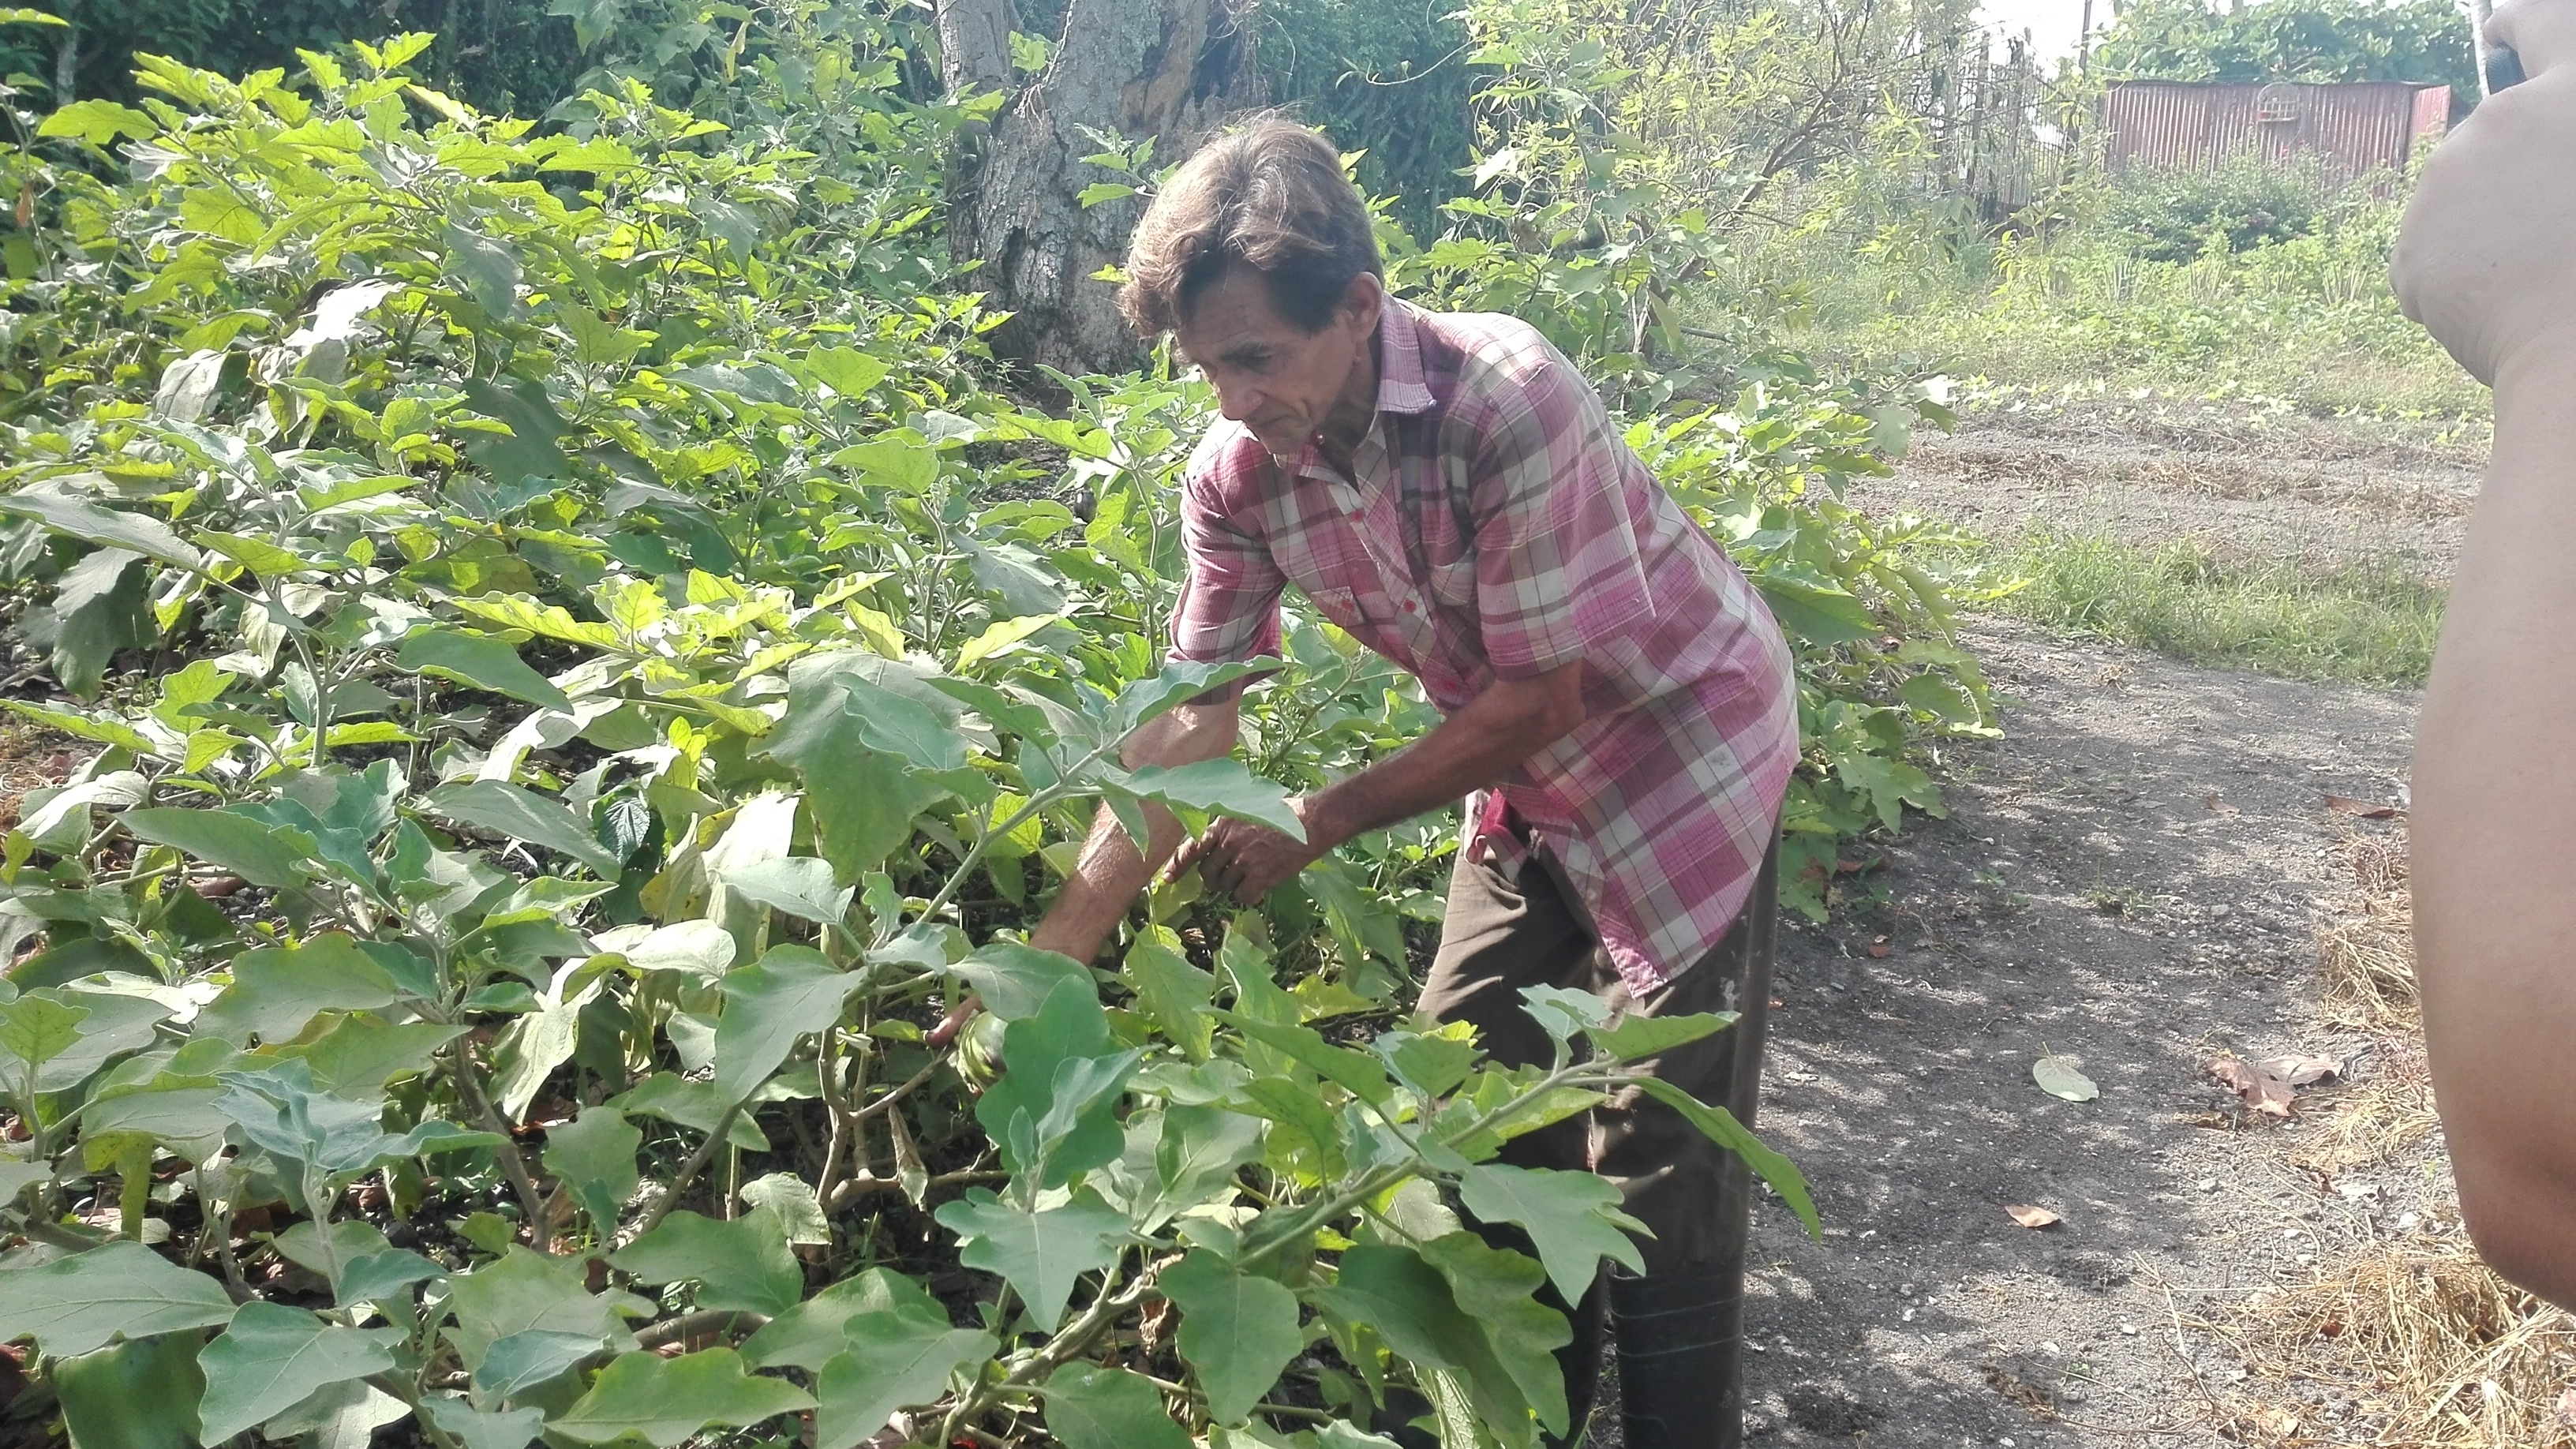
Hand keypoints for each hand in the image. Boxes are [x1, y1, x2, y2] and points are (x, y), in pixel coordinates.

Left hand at [1167, 800, 1328, 903]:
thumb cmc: (1284, 814)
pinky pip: (1243, 896)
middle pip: (1207, 873)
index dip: (1177, 865)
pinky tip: (1263, 885)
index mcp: (1222, 824)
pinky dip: (1251, 895)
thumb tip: (1213, 848)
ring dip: (1235, 886)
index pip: (1190, 848)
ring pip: (1224, 887)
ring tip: (1251, 876)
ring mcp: (1243, 859)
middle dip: (1215, 879)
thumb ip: (1228, 829)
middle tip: (1229, 877)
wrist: (1312, 820)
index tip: (1168, 879)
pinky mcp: (1259, 875)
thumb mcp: (1248, 811)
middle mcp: (1228, 842)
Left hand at [2393, 0, 2575, 388]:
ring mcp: (2449, 177)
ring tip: (2535, 277)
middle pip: (2495, 139)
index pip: (2546, 23)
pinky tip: (2497, 307)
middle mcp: (2505, 119)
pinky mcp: (2410, 239)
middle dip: (2511, 180)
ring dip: (2488, 235)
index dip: (2521, 21)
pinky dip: (2457, 285)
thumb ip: (2561, 143)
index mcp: (2575, 92)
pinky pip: (2432, 262)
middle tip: (2550, 230)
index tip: (2501, 24)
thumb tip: (2543, 163)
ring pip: (2461, 206)